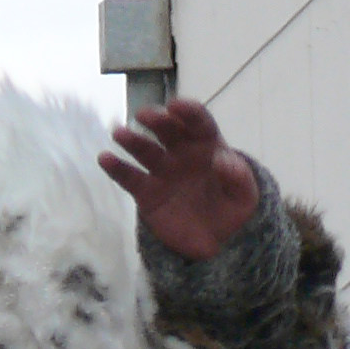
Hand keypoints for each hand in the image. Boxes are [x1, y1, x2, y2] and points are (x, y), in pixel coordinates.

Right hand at [100, 99, 260, 262]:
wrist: (216, 242)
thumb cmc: (233, 210)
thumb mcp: (244, 196)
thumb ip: (237, 177)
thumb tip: (223, 160)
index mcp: (207, 145)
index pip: (198, 122)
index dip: (187, 112)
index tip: (176, 107)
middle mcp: (181, 152)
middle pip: (167, 130)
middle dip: (157, 121)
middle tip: (144, 116)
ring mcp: (162, 171)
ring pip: (145, 150)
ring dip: (132, 140)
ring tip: (119, 133)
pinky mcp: (147, 193)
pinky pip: (129, 178)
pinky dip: (116, 168)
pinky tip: (104, 159)